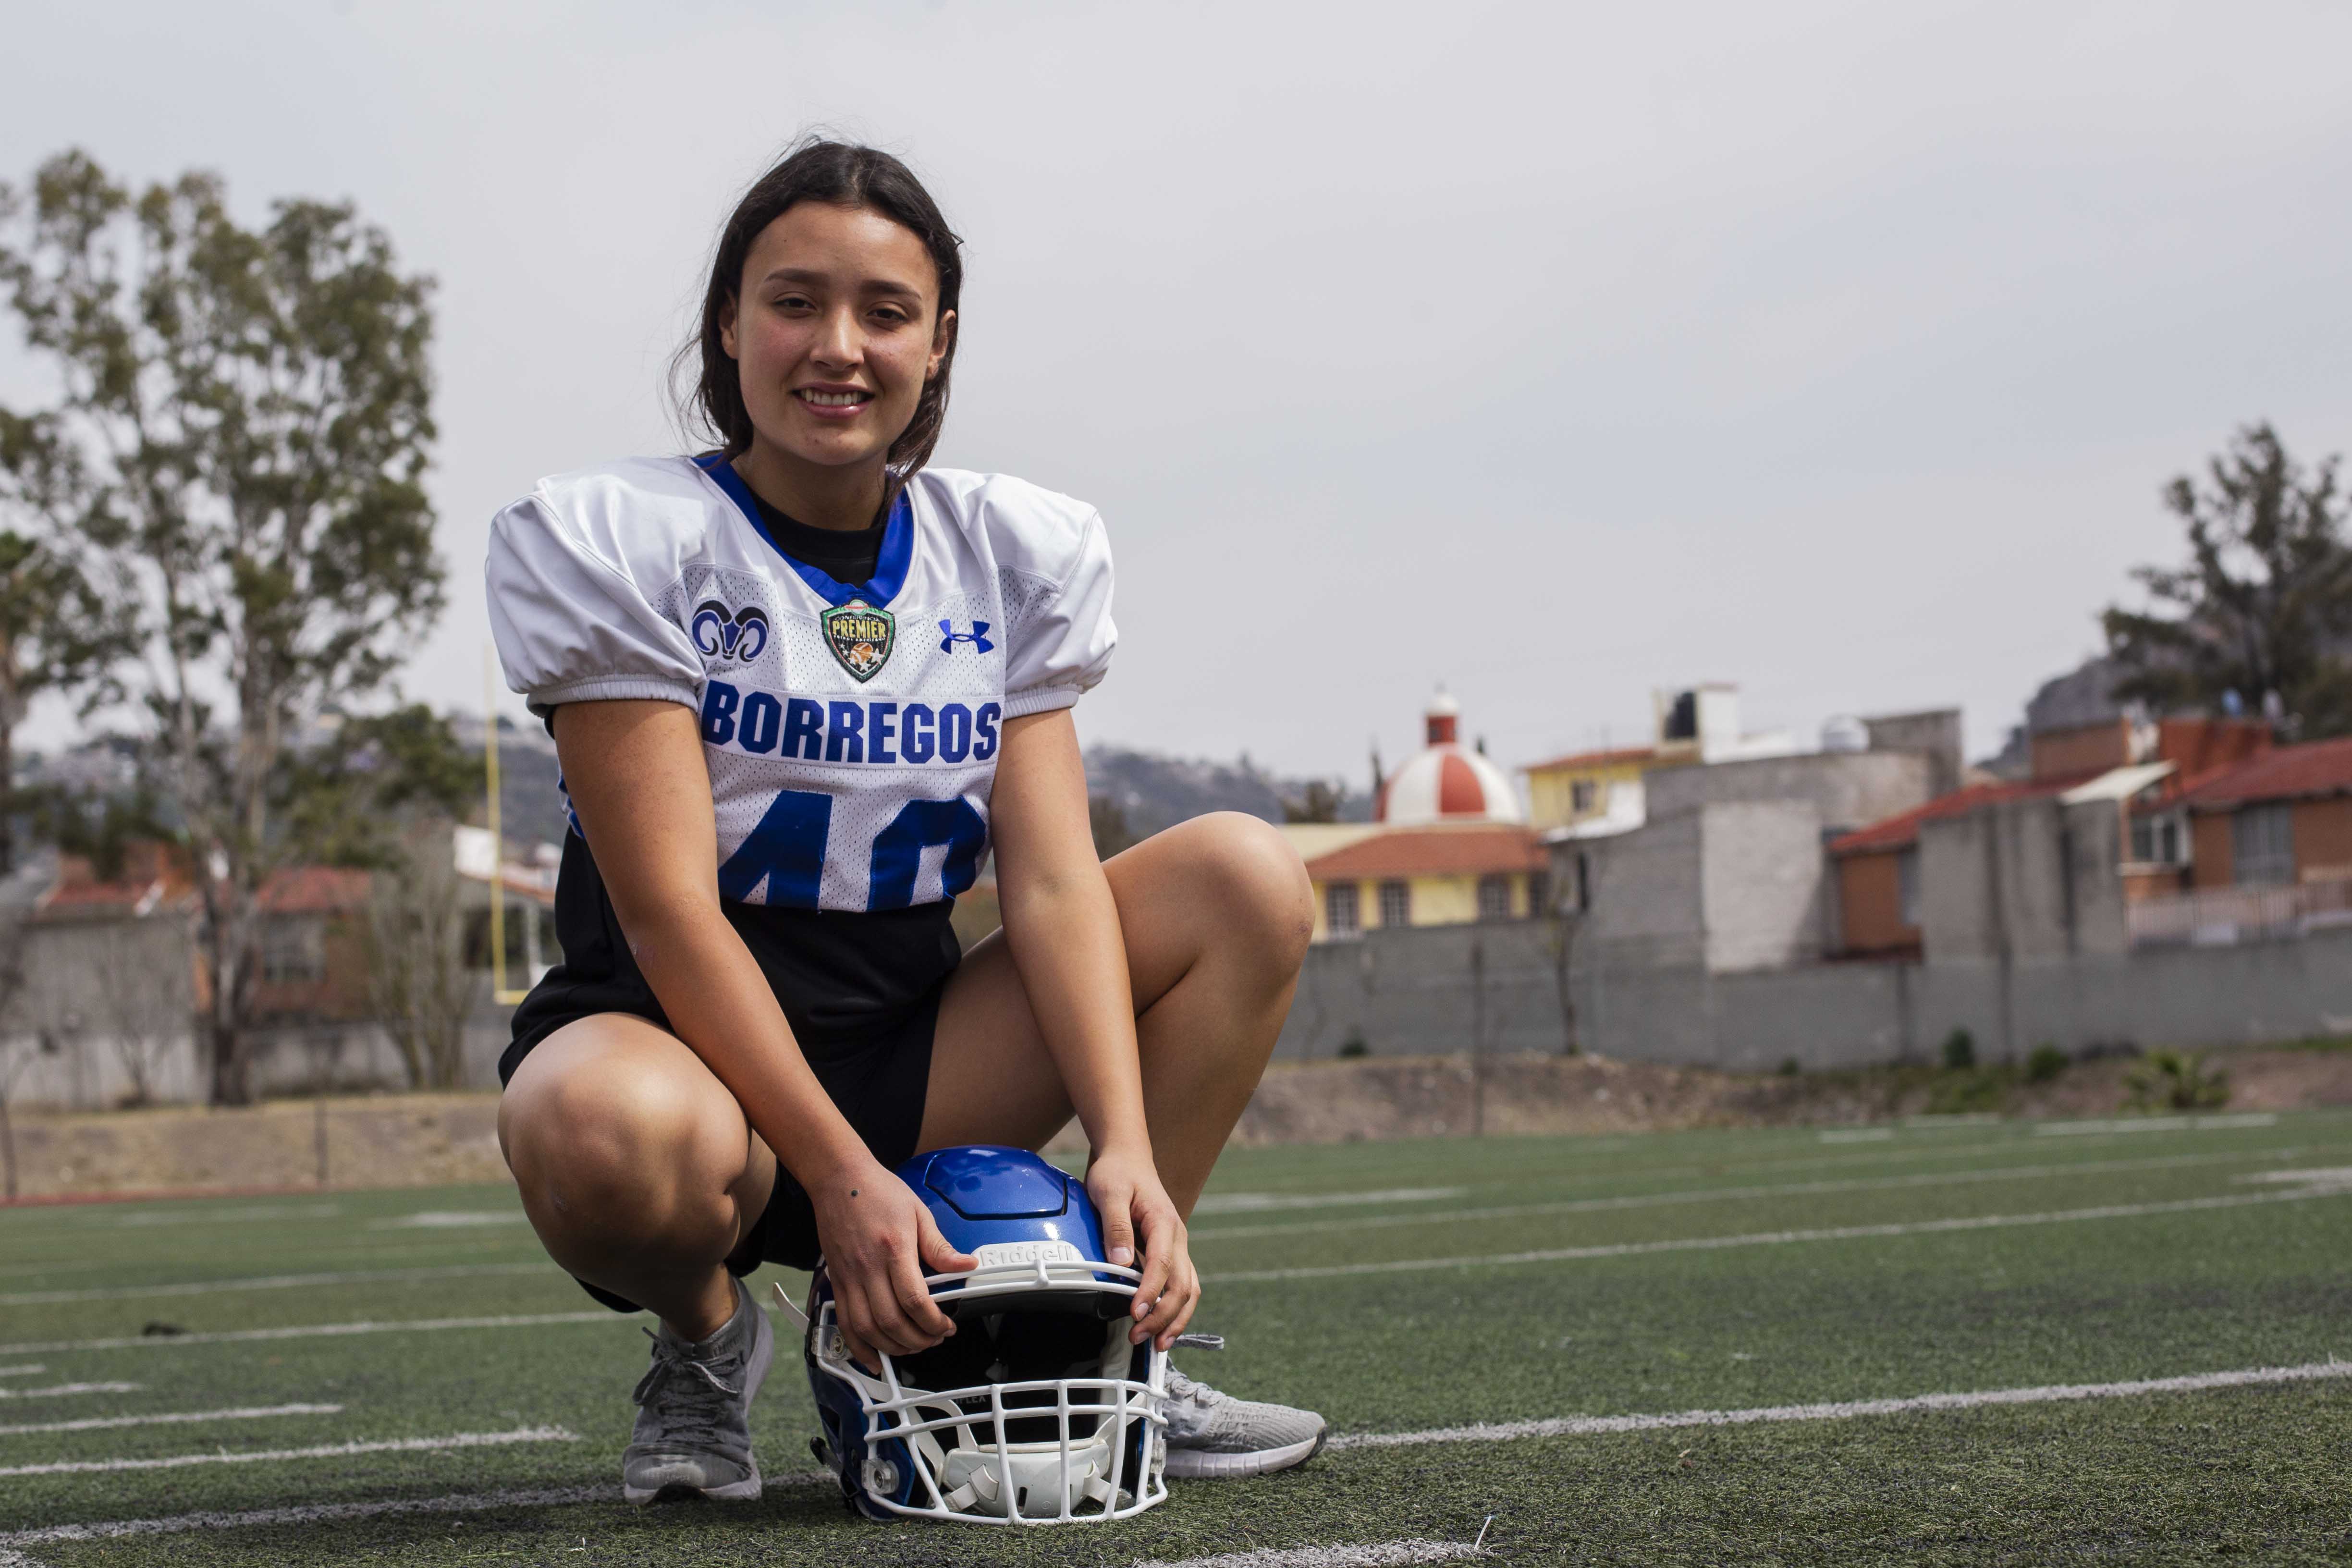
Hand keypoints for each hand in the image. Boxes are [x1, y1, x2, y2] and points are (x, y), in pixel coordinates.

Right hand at [809, 1156, 975, 1372]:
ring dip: (892, 1347)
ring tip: (913, 1346)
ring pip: (866, 1329)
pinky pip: (844, 1323)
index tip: (947, 1326)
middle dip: (918, 1340)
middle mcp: (868, 1267)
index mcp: (894, 1248)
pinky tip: (874, 1359)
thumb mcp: (919, 1212)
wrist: (839, 1178)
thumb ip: (940, 1246)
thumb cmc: (879, 1192)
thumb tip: (967, 1265)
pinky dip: (858, 1347)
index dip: (934, 1322)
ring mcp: (848, 1277)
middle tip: (935, 1338)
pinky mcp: (836, 1282)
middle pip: (891, 1321)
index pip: (914, 1299)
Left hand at [1085, 1146, 1197, 1349]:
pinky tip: (1163, 1328)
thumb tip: (1120, 1259)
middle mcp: (1177, 1237)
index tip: (1135, 1314)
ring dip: (1176, 1319)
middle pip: (1182, 1284)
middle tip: (1139, 1338)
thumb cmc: (1117, 1174)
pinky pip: (1182, 1285)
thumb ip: (1115, 1225)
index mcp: (1164, 1222)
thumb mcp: (1109, 1192)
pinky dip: (1176, 1310)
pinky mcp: (1171, 1253)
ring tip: (1158, 1345)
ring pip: (1189, 1289)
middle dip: (1164, 1316)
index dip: (1150, 1292)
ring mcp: (1177, 1246)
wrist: (1128, 1158)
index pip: (1162, 1264)